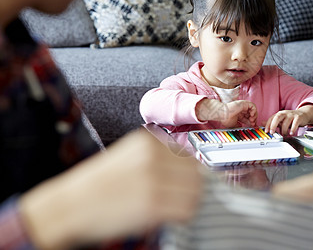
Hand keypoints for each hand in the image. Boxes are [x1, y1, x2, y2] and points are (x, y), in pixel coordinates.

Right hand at [19, 129, 203, 248]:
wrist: (69, 205)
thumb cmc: (97, 184)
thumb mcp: (128, 156)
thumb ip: (158, 157)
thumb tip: (189, 169)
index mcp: (148, 141)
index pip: (189, 155)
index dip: (191, 172)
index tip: (188, 182)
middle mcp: (153, 157)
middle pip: (196, 173)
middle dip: (194, 187)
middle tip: (184, 198)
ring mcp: (154, 179)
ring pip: (195, 192)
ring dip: (191, 202)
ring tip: (175, 208)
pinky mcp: (152, 204)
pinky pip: (186, 210)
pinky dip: (184, 215)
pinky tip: (169, 217)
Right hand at [196, 99, 256, 127]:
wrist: (223, 114)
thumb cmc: (226, 119)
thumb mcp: (234, 124)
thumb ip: (238, 125)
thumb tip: (241, 126)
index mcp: (239, 114)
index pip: (248, 118)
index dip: (252, 122)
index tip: (253, 126)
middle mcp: (241, 110)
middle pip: (251, 114)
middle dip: (254, 119)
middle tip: (253, 124)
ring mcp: (243, 106)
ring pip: (253, 109)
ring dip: (254, 115)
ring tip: (251, 120)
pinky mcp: (244, 103)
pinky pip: (252, 106)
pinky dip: (254, 110)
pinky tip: (251, 115)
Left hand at [265, 104, 312, 134]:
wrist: (303, 114)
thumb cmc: (291, 119)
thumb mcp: (281, 120)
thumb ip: (272, 122)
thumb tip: (262, 122)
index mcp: (279, 114)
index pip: (272, 118)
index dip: (268, 124)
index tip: (266, 131)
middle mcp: (285, 113)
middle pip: (277, 117)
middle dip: (273, 124)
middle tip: (272, 132)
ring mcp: (292, 115)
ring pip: (286, 121)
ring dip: (284, 129)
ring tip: (284, 134)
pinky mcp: (299, 117)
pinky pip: (295, 123)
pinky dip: (293, 128)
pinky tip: (291, 133)